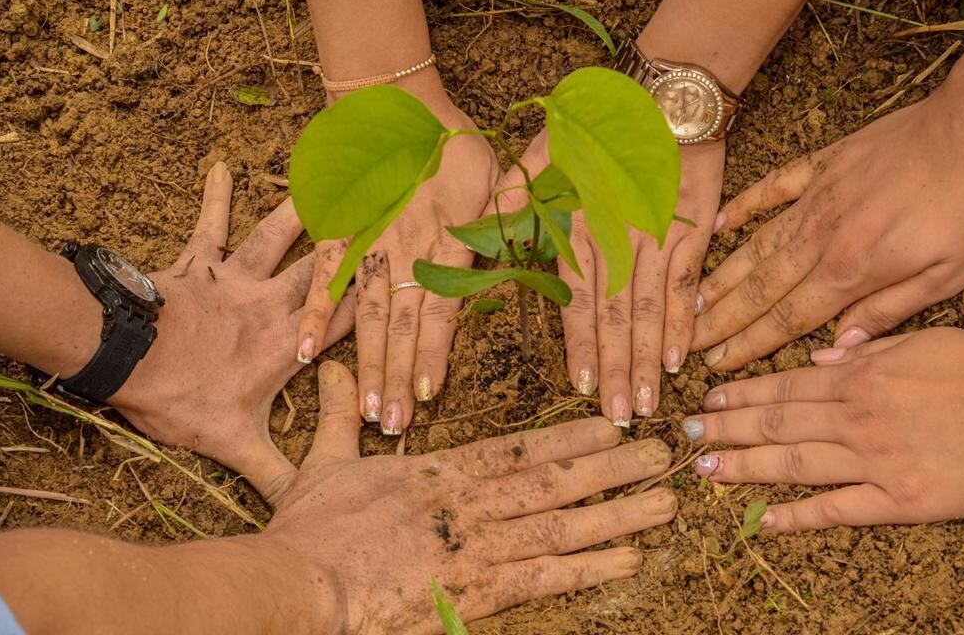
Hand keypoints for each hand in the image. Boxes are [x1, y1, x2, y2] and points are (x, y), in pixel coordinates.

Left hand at [110, 162, 353, 506]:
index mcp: (288, 343)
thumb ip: (279, 475)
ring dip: (303, 205)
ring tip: (330, 173)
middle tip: (387, 202)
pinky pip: (210, 224)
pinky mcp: (197, 264)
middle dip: (357, 235)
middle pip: (324, 265)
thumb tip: (313, 509)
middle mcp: (271, 302)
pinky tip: (220, 163)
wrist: (124, 357)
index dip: (382, 295)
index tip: (412, 267)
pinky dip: (215, 194)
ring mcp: (234, 278)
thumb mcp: (235, 446)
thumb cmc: (181, 400)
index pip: (348, 317)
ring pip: (278, 235)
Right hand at [266, 360, 676, 632]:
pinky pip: (545, 578)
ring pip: (563, 525)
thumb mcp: (321, 464)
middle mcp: (470, 504)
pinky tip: (629, 560)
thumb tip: (336, 370)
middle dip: (611, 467)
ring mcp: (478, 549)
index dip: (568, 436)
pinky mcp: (477, 593)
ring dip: (618, 513)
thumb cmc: (307, 532)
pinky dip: (590, 569)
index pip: (515, 448)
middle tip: (660, 455)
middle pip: (554, 481)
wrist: (300, 586)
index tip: (609, 423)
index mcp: (437, 474)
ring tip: (663, 503)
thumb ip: (340, 418)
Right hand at [297, 90, 498, 435]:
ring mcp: (370, 242)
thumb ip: (510, 222)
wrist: (397, 103)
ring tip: (368, 409)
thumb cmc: (456, 144)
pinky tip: (307, 354)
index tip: (430, 394)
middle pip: (403, 324)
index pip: (440, 306)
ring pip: (369, 313)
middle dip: (398, 378)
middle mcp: (408, 248)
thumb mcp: (498, 179)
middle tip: (395, 427)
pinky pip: (325, 278)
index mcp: (449, 239)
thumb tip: (535, 257)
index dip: (433, 351)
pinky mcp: (340, 232)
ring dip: (368, 363)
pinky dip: (315, 314)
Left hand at [487, 133, 722, 425]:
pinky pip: (685, 287)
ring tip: (649, 402)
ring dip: (648, 360)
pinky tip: (680, 360)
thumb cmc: (599, 129)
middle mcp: (616, 242)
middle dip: (618, 370)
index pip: (578, 301)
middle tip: (621, 417)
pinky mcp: (690, 233)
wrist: (665, 100)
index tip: (583, 386)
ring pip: (651, 311)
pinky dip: (684, 324)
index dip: (582, 346)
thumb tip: (484, 228)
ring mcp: (656, 241)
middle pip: (616, 318)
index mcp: (578, 229)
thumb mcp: (543, 152)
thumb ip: (515, 193)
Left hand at [681, 327, 963, 531]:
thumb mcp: (918, 339)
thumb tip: (819, 355)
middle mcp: (855, 417)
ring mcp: (873, 460)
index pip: (784, 385)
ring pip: (793, 462)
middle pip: (777, 422)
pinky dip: (798, 515)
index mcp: (859, 376)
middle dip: (726, 428)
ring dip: (744, 465)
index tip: (707, 398)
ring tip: (705, 469)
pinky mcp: (899, 500)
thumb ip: (864, 348)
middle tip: (685, 435)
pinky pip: (838, 508)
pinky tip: (764, 521)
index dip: (741, 393)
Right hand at [693, 98, 963, 370]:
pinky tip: (718, 225)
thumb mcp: (947, 274)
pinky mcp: (822, 166)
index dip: (749, 345)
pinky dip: (743, 207)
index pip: (788, 319)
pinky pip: (771, 189)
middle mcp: (822, 238)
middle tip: (689, 342)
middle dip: (722, 320)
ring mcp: (816, 199)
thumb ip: (889, 312)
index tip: (718, 364)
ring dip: (723, 277)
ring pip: (757, 246)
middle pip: (760, 288)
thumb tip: (840, 347)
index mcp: (852, 271)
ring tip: (693, 301)